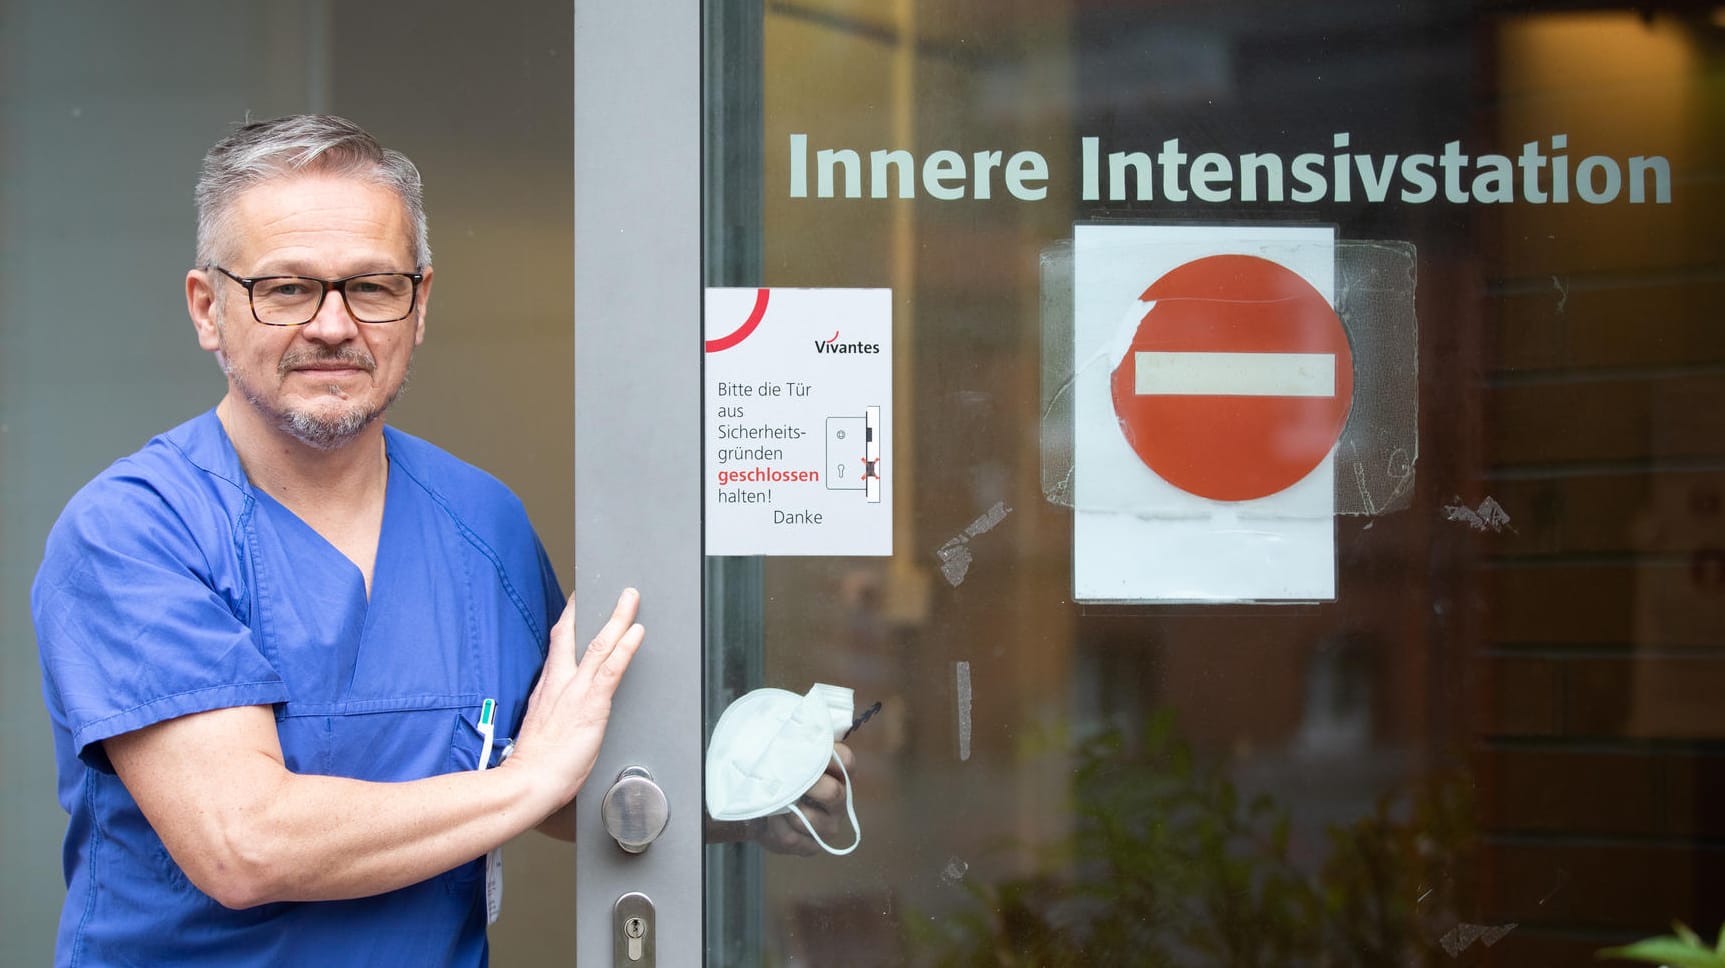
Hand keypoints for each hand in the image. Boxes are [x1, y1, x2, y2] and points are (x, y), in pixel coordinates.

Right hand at [504, 588, 644, 815]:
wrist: (528, 782)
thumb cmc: (535, 765)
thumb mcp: (540, 729)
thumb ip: (550, 714)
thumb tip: (558, 714)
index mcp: (547, 688)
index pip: (559, 646)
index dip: (568, 622)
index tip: (577, 606)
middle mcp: (559, 683)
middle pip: (574, 634)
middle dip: (592, 608)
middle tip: (609, 589)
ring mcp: (575, 691)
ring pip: (599, 645)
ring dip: (617, 618)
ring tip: (630, 598)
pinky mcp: (591, 704)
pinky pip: (612, 669)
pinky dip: (626, 648)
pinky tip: (637, 632)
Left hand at [752, 741, 855, 855]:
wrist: (756, 807)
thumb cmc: (777, 774)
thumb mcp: (787, 753)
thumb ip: (797, 739)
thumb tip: (796, 718)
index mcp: (840, 773)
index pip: (847, 761)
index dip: (828, 756)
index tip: (804, 753)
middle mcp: (840, 800)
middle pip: (833, 792)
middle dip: (806, 786)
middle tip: (785, 779)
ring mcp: (828, 825)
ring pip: (809, 819)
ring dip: (785, 809)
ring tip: (772, 800)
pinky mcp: (811, 846)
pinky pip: (793, 839)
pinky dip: (775, 828)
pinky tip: (770, 819)